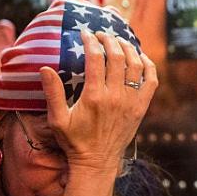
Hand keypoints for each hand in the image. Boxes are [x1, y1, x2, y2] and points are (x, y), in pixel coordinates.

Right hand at [39, 32, 156, 195]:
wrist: (97, 162)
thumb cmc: (74, 141)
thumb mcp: (57, 119)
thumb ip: (52, 93)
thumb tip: (44, 68)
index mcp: (94, 96)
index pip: (95, 58)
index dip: (91, 41)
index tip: (85, 33)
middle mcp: (115, 96)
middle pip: (117, 57)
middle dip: (109, 40)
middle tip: (101, 34)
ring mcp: (131, 101)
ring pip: (135, 65)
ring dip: (128, 48)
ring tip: (119, 41)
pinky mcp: (141, 108)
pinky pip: (151, 81)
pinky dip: (148, 65)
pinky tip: (140, 57)